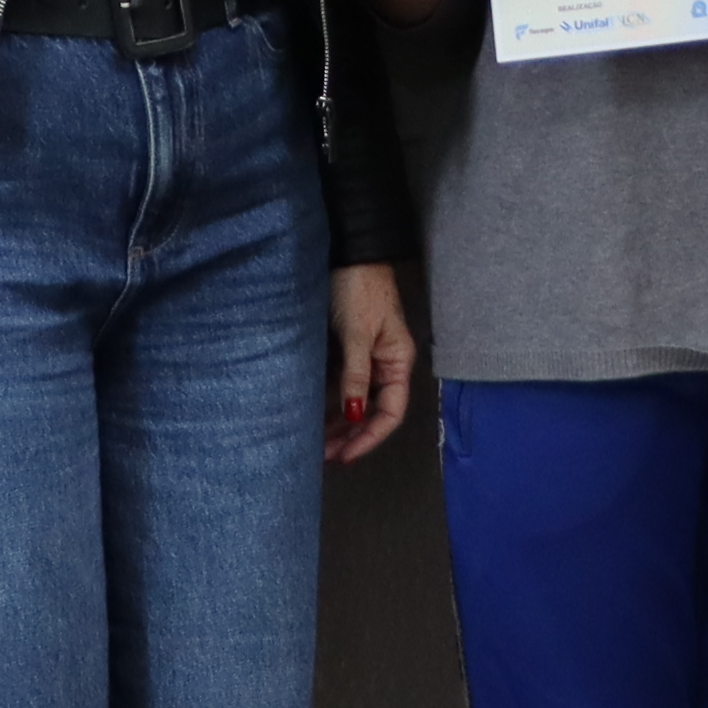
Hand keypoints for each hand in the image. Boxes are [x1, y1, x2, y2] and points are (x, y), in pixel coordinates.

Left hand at [328, 261, 417, 462]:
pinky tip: (310, 413)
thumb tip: (353, 415)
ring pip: (352, 400)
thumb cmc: (360, 289)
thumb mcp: (358, 334)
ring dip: (335, 422)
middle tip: (324, 456)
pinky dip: (326, 400)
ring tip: (314, 442)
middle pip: (370, 411)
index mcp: (397, 362)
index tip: (345, 455)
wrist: (348, 252)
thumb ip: (356, 375)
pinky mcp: (345, 349)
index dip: (369, 437)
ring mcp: (364, 358)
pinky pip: (338, 383)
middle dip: (350, 436)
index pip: (390, 413)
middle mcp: (384, 365)